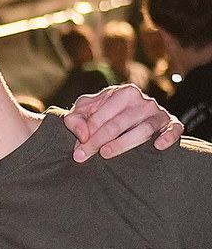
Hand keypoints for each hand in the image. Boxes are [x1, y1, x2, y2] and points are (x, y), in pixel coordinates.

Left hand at [64, 84, 182, 162]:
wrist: (127, 117)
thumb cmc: (102, 114)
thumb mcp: (84, 111)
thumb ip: (75, 120)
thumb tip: (83, 135)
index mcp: (122, 92)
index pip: (101, 116)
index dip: (87, 134)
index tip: (78, 151)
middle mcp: (142, 100)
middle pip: (118, 124)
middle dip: (98, 141)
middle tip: (84, 156)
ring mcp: (157, 112)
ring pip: (142, 130)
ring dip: (123, 143)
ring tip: (105, 154)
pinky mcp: (171, 124)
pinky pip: (173, 130)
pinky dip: (168, 137)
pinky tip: (158, 146)